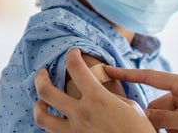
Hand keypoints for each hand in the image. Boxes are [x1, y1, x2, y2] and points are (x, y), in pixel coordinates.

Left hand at [33, 49, 154, 132]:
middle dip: (40, 78)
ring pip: (41, 117)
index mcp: (97, 99)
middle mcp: (81, 114)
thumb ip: (110, 97)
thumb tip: (100, 93)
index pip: (75, 67)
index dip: (72, 55)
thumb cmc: (139, 131)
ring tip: (41, 102)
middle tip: (42, 73)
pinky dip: (50, 125)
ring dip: (38, 106)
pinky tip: (55, 121)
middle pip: (46, 91)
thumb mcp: (130, 107)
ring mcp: (74, 132)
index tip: (73, 53)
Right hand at [106, 67, 177, 132]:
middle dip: (156, 121)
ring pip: (166, 118)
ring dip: (170, 130)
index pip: (149, 77)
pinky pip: (177, 124)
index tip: (107, 70)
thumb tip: (142, 116)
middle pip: (157, 104)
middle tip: (170, 130)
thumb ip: (165, 119)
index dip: (127, 74)